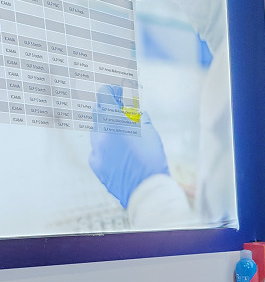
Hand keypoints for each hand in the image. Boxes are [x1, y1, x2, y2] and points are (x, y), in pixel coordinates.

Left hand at [89, 85, 169, 208]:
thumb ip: (139, 119)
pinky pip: (96, 149)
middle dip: (108, 109)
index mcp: (114, 121)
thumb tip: (136, 113)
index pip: (104, 96)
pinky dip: (105, 147)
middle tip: (121, 111)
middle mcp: (100, 133)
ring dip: (107, 128)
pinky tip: (117, 153)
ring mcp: (95, 149)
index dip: (112, 91)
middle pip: (98, 112)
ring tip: (122, 136)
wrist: (146, 190)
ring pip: (96, 131)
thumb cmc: (152, 161)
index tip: (119, 92)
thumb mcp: (151, 134)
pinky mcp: (95, 164)